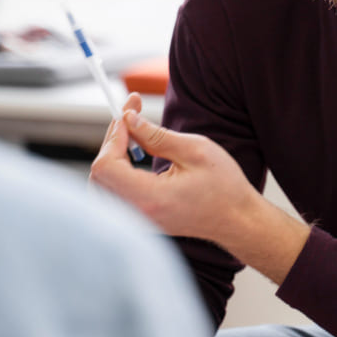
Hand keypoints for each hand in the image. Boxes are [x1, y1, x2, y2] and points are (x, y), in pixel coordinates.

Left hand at [89, 94, 261, 242]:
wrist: (236, 220)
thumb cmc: (224, 187)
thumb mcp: (195, 150)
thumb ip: (157, 136)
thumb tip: (129, 121)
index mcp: (150, 198)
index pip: (106, 166)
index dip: (113, 136)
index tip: (128, 115)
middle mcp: (138, 214)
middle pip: (100, 175)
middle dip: (112, 140)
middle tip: (131, 115)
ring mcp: (138, 220)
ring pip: (103, 184)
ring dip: (112, 154)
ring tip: (132, 133)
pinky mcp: (140, 220)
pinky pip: (114, 193)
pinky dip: (117, 169)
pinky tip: (133, 154)